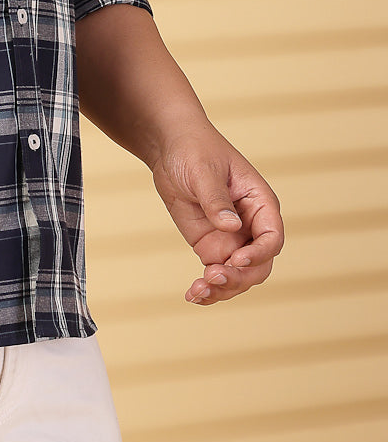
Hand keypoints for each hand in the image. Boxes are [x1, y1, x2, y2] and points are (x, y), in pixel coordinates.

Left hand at [151, 124, 283, 307]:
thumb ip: (217, 199)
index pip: (271, 237)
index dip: (259, 253)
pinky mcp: (211, 246)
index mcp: (260, 203)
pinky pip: (217, 274)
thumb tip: (231, 226)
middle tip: (213, 277)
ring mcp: (232, 239)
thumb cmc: (194, 149)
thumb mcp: (204, 170)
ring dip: (223, 289)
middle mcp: (251, 226)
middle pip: (258, 265)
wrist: (170, 146)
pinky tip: (193, 295)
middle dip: (239, 277)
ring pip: (239, 276)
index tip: (236, 259)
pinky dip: (208, 288)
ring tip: (198, 291)